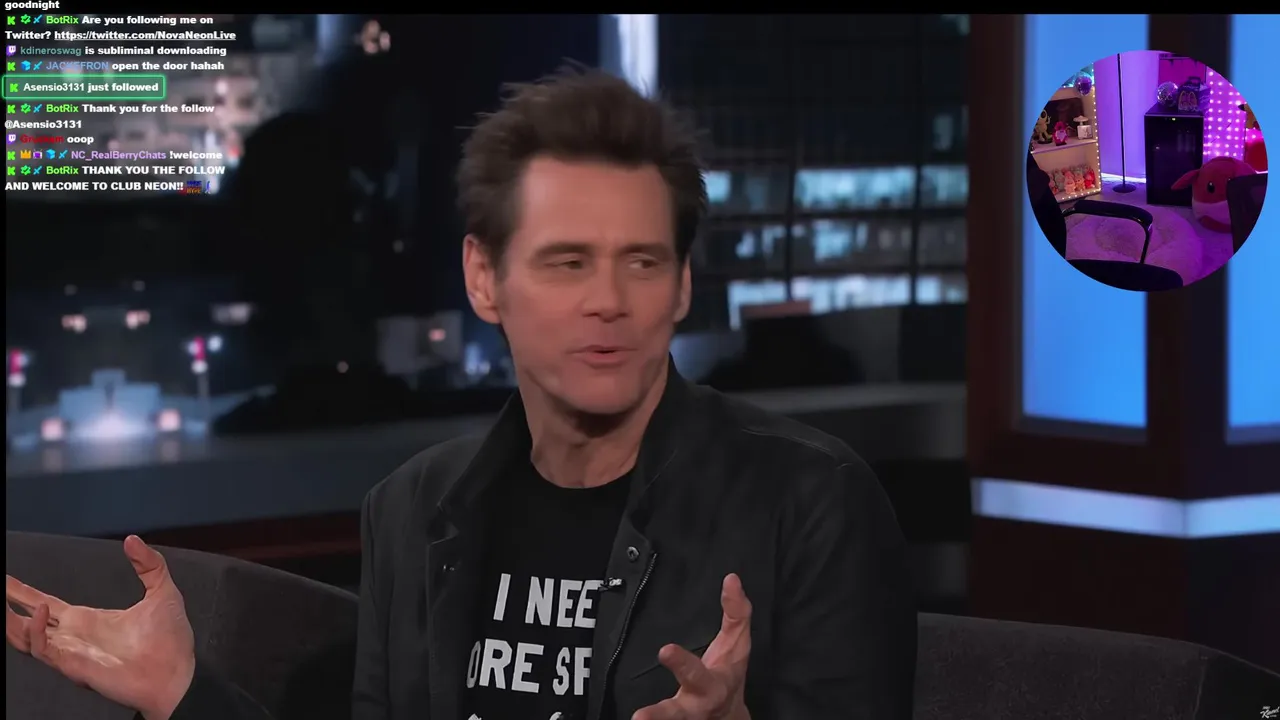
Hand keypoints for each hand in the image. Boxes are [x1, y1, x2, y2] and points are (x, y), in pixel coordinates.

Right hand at [5, 535, 196, 719]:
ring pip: (26, 637)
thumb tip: (131, 539)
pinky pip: (43, 649)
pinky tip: (38, 611)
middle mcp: (73, 636)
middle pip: (27, 619)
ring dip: (10, 621)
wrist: (178, 673)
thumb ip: (148, 564)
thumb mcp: (162, 591)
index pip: (45, 604)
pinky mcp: (73, 665)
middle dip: (8, 604)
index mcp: (87, 620)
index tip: (5, 580)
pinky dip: (35, 631)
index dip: (23, 593)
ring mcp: (71, 652)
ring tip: (0, 602)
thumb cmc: (170, 639)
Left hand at [632, 573, 752, 719]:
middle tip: (639, 717)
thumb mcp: (737, 643)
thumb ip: (736, 612)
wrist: (730, 716)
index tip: (664, 650)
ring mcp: (683, 719)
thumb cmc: (730, 673)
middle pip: (678, 713)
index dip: (681, 663)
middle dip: (660, 714)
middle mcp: (696, 707)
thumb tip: (731, 579)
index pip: (697, 672)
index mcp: (714, 685)